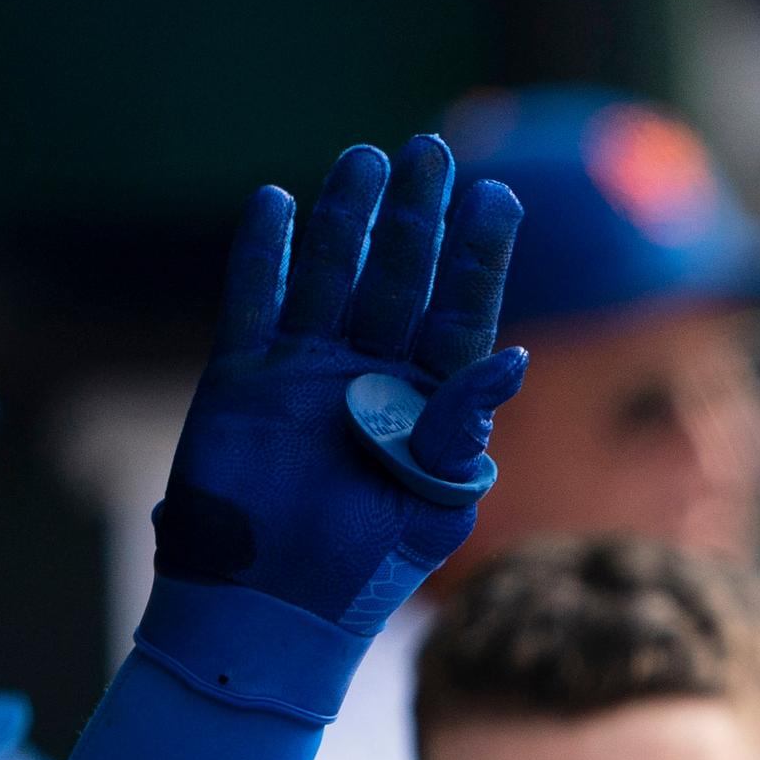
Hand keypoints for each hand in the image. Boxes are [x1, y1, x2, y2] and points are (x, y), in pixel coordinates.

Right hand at [147, 133, 527, 638]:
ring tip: (365, 160)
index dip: (479, 257)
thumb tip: (514, 358)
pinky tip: (276, 204)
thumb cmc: (367, 566)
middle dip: (417, 218)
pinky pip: (255, 304)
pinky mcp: (245, 379)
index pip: (463, 313)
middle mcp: (371, 375)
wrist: (274, 608)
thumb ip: (462, 428)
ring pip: (330, 275)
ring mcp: (307, 371)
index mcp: (428, 402)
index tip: (499, 198)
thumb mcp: (433, 501)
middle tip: (432, 151)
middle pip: (399, 279)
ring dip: (346, 219)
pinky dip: (262, 257)